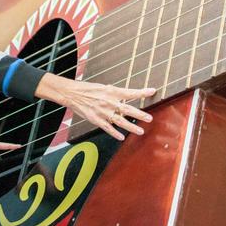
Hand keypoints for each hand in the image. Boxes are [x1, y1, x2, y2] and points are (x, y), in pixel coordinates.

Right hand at [35, 73, 154, 140]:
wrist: (72, 93)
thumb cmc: (89, 89)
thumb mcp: (104, 88)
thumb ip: (116, 94)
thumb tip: (128, 97)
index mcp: (111, 91)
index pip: (130, 92)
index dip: (141, 92)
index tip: (152, 91)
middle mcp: (108, 101)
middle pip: (127, 109)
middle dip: (139, 114)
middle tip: (150, 118)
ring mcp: (103, 112)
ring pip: (119, 121)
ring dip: (131, 126)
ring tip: (140, 131)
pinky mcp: (96, 119)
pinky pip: (107, 128)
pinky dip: (115, 133)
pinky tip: (122, 137)